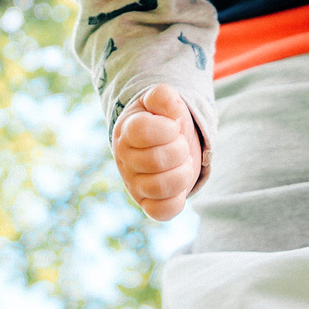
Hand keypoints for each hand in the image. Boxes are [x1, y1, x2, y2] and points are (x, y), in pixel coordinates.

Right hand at [113, 85, 204, 220]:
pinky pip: (161, 212)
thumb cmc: (163, 120)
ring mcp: (134, 184)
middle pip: (155, 160)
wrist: (163, 142)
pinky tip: (179, 186)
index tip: (174, 126)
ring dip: (182, 174)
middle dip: (180, 150)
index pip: (141, 131)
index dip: (167, 128)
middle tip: (181, 145)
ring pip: (159, 188)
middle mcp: (125, 160)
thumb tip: (173, 110)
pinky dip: (177, 200)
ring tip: (183, 164)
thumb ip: (164, 96)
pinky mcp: (146, 204)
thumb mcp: (162, 102)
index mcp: (126, 132)